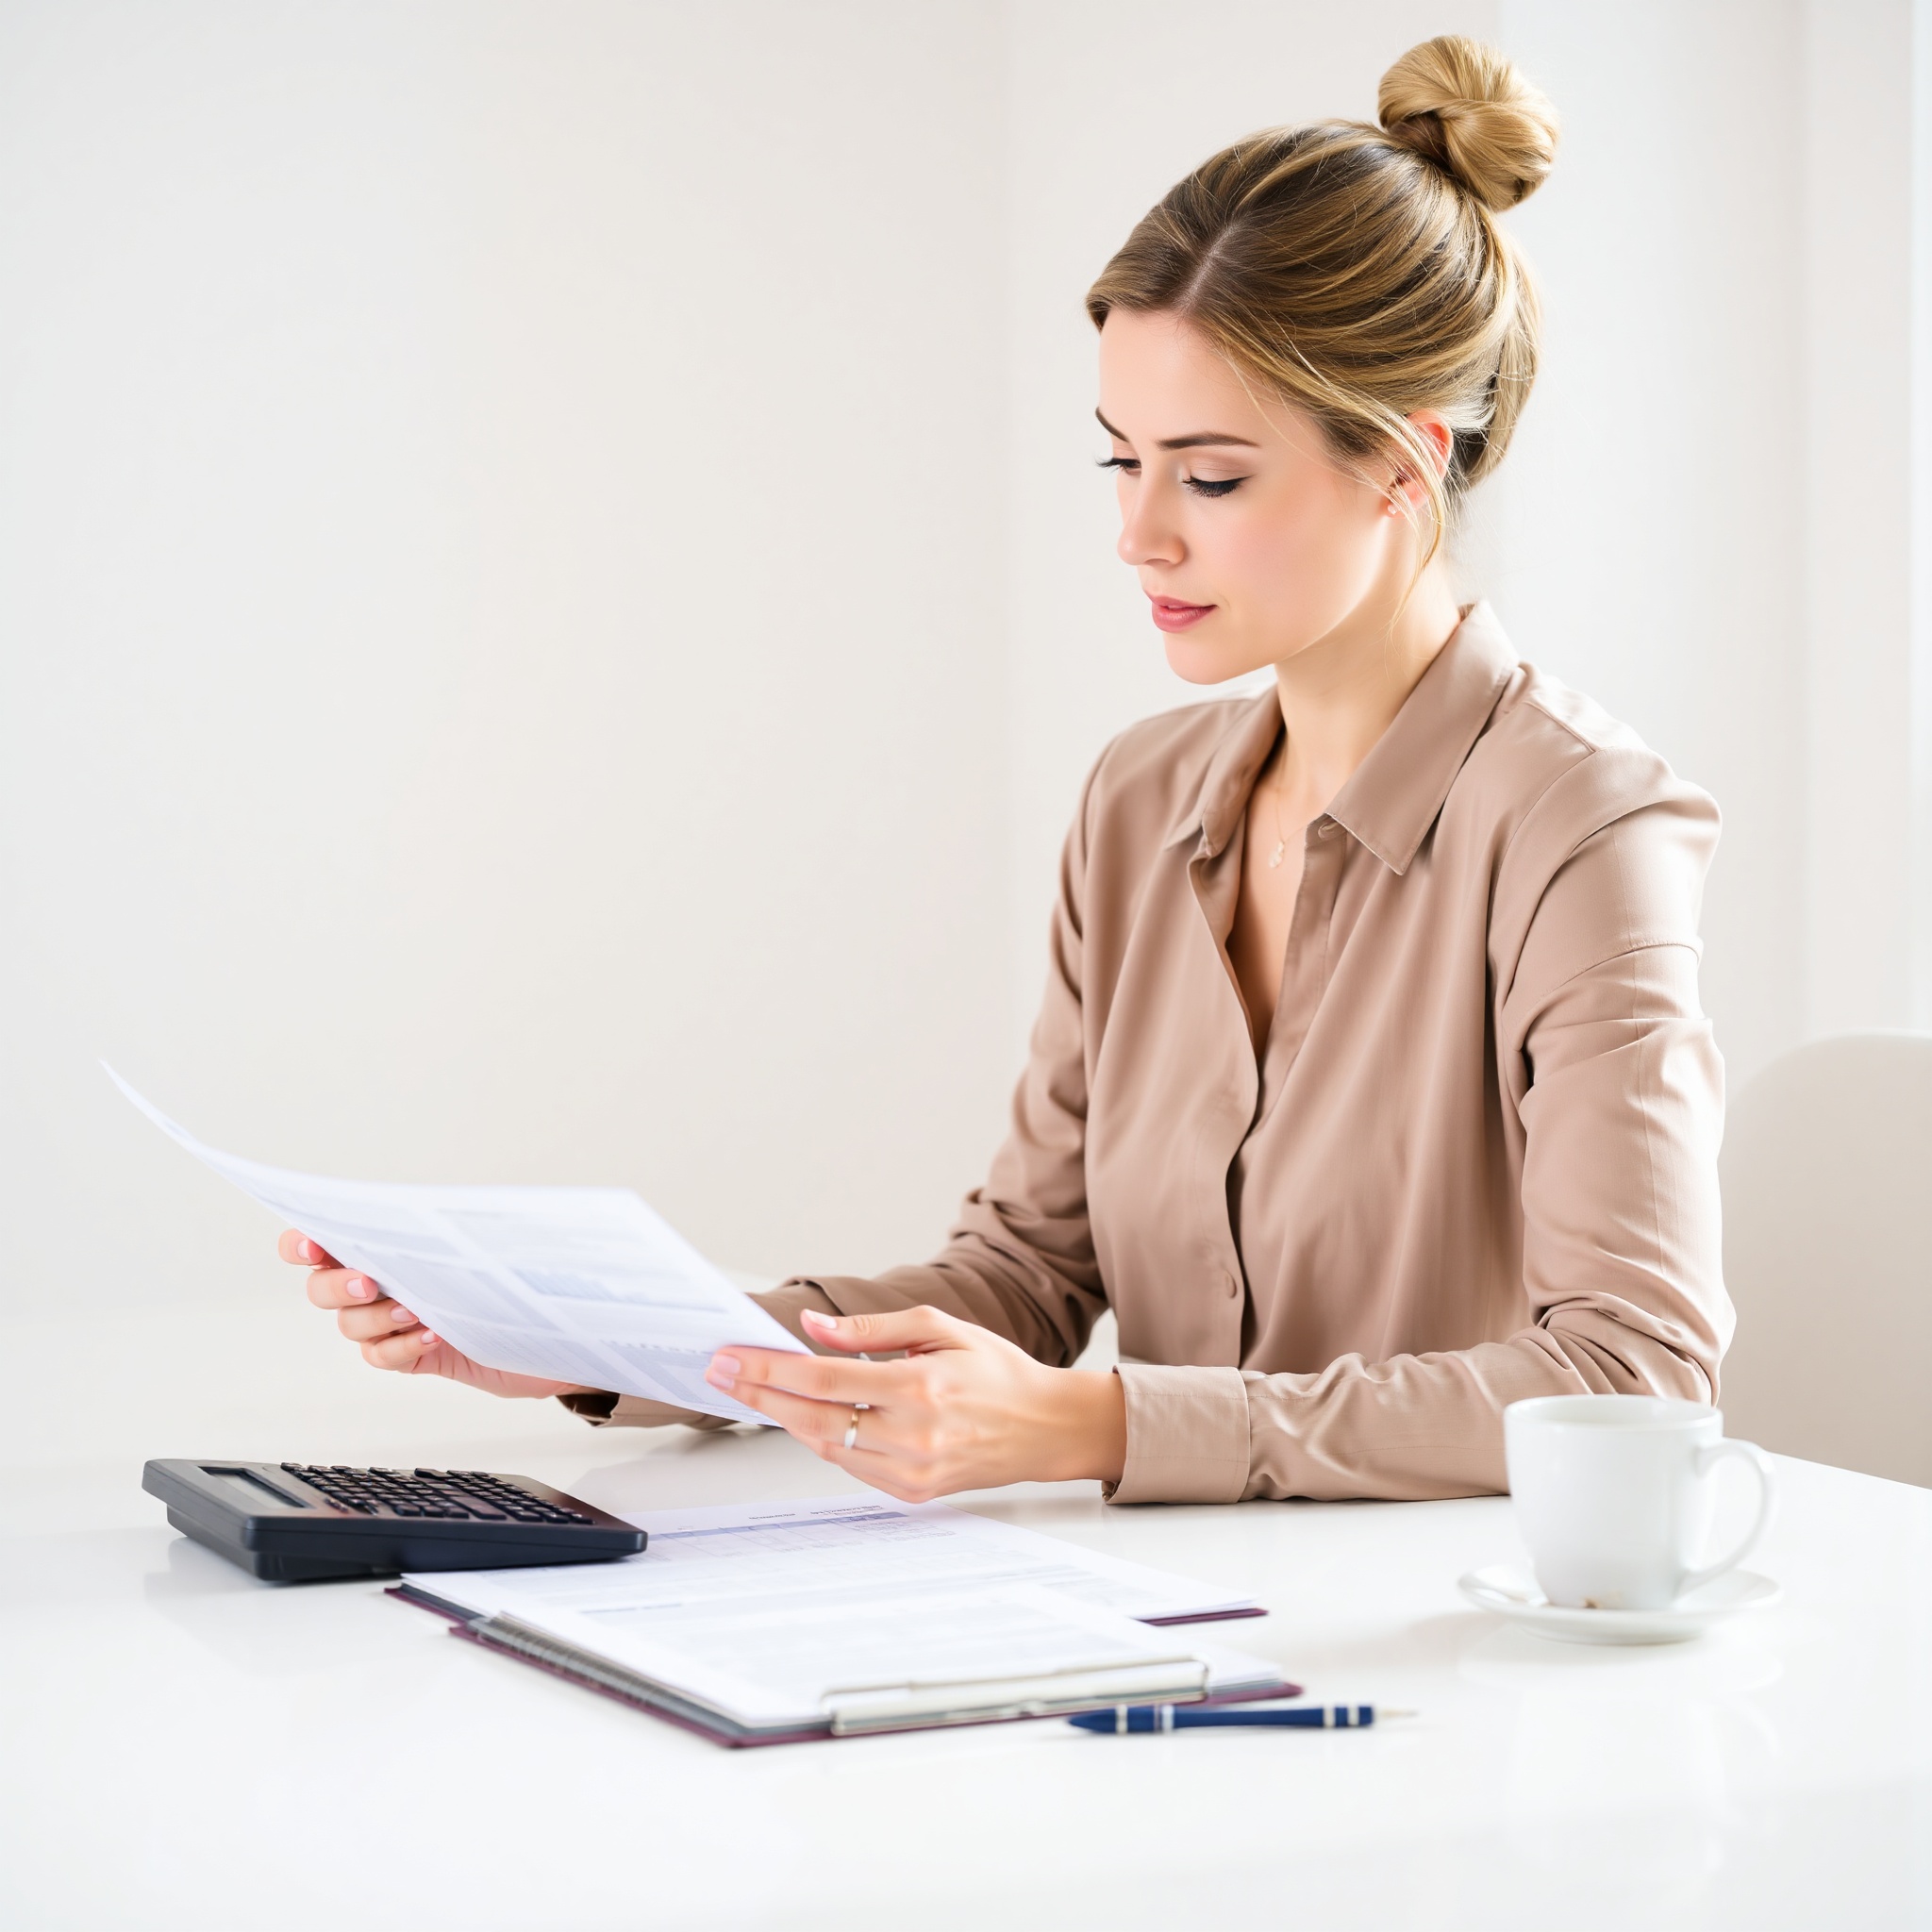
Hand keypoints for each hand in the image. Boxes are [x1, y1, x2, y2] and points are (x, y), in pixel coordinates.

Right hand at [279, 1229, 594, 1400]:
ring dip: (375, 1317)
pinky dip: (401, 1345)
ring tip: (411, 1309)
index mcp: (387, 1245)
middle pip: (322, 1288)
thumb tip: (447, 1201)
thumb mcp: (491, 1235)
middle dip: (336, 1284)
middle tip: (368, 1283)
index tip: (312, 1246)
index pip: (323, 1242)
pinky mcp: (414, 1354)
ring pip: (351, 1324)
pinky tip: (431, 1333)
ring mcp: (393, 1321)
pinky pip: (383, 1356)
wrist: (549, 1325)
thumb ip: (458, 1217)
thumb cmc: (514, 1273)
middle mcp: (380, 1283)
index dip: (302, 1243)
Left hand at [704, 1306, 1126, 1502]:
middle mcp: (913, 1434)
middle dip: (759, 1393)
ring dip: (784, 1418)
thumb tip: (812, 1328)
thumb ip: (872, 1329)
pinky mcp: (912, 1492)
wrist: (1044, 1427)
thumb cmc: (996, 1372)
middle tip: (721, 1372)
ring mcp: (911, 1470)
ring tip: (751, 1390)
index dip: (769, 1369)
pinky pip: (850, 1466)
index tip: (730, 1357)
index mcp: (920, 1387)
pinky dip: (823, 1439)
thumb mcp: (941, 1328)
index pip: (823, 1380)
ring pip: (826, 1446)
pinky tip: (803, 1416)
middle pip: (812, 1418)